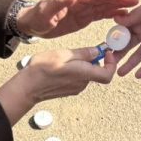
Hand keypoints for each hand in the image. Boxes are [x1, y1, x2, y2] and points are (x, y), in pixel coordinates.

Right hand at [0, 48, 116, 123]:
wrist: (28, 87)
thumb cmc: (43, 68)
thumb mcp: (64, 54)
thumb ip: (83, 53)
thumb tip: (98, 51)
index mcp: (84, 74)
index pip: (108, 75)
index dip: (111, 64)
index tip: (106, 53)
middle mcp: (82, 84)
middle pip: (97, 72)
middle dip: (95, 60)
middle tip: (85, 49)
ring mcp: (75, 89)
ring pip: (87, 74)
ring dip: (84, 65)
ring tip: (69, 56)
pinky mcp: (68, 90)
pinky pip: (78, 78)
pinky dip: (76, 70)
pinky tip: (62, 64)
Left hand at [17, 0, 139, 38]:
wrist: (31, 24)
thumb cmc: (36, 17)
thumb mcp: (45, 11)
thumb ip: (59, 2)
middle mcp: (81, 2)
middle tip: (136, 1)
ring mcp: (83, 10)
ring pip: (104, 6)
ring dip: (118, 6)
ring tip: (133, 8)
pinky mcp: (83, 18)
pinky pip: (100, 15)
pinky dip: (111, 14)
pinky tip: (122, 17)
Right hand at [112, 0, 140, 77]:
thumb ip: (131, 17)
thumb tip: (115, 19)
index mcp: (137, 22)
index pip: (122, 34)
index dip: (114, 42)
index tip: (105, 50)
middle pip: (128, 47)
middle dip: (118, 56)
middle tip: (109, 64)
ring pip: (138, 56)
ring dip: (129, 64)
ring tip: (120, 74)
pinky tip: (137, 76)